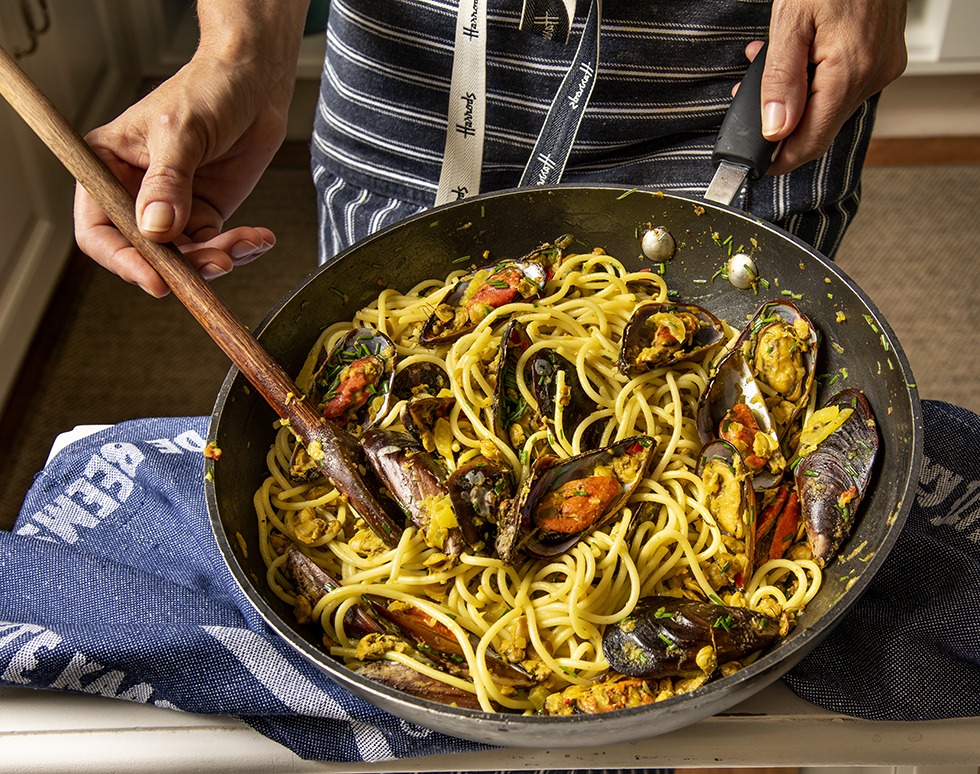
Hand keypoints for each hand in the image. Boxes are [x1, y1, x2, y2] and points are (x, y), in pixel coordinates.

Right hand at [74, 2, 307, 296]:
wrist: (253, 84)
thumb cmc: (207, 89)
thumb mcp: (181, 132)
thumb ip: (168, 182)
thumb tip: (154, 229)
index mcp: (107, 169)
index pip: (98, 230)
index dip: (123, 260)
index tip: (155, 279)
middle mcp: (135, 194)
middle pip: (145, 253)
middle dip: (182, 265)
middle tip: (216, 263)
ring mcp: (172, 208)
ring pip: (185, 257)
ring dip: (216, 259)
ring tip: (244, 244)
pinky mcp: (205, 214)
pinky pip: (215, 247)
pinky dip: (239, 249)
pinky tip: (259, 238)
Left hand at [749, 0, 907, 175]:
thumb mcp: (790, 23)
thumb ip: (779, 79)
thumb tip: (774, 127)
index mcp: (851, 73)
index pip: (811, 141)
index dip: (780, 159)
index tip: (757, 166)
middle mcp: (873, 75)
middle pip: (819, 125)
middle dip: (781, 121)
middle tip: (749, 103)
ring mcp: (882, 66)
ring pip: (829, 104)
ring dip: (795, 97)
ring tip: (765, 71)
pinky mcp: (883, 56)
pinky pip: (843, 82)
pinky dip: (814, 79)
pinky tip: (796, 60)